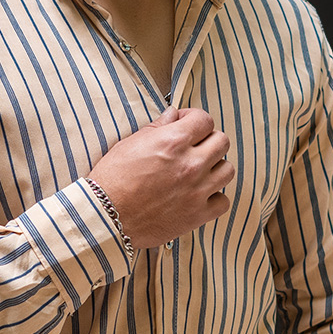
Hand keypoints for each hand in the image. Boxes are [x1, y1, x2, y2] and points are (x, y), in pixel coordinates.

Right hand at [88, 108, 234, 248]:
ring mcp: (197, 190)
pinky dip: (214, 198)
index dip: (195, 119)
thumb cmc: (112, 181)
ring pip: (227, 170)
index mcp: (173, 141)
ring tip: (199, 172)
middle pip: (221, 141)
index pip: (204, 119)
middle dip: (208, 140)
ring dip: (215, 168)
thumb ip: (157, 128)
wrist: (105, 217)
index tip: (187, 125)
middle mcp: (190, 164)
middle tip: (194, 148)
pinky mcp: (197, 214)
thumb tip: (173, 116)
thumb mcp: (129, 144)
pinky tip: (200, 195)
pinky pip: (223, 201)